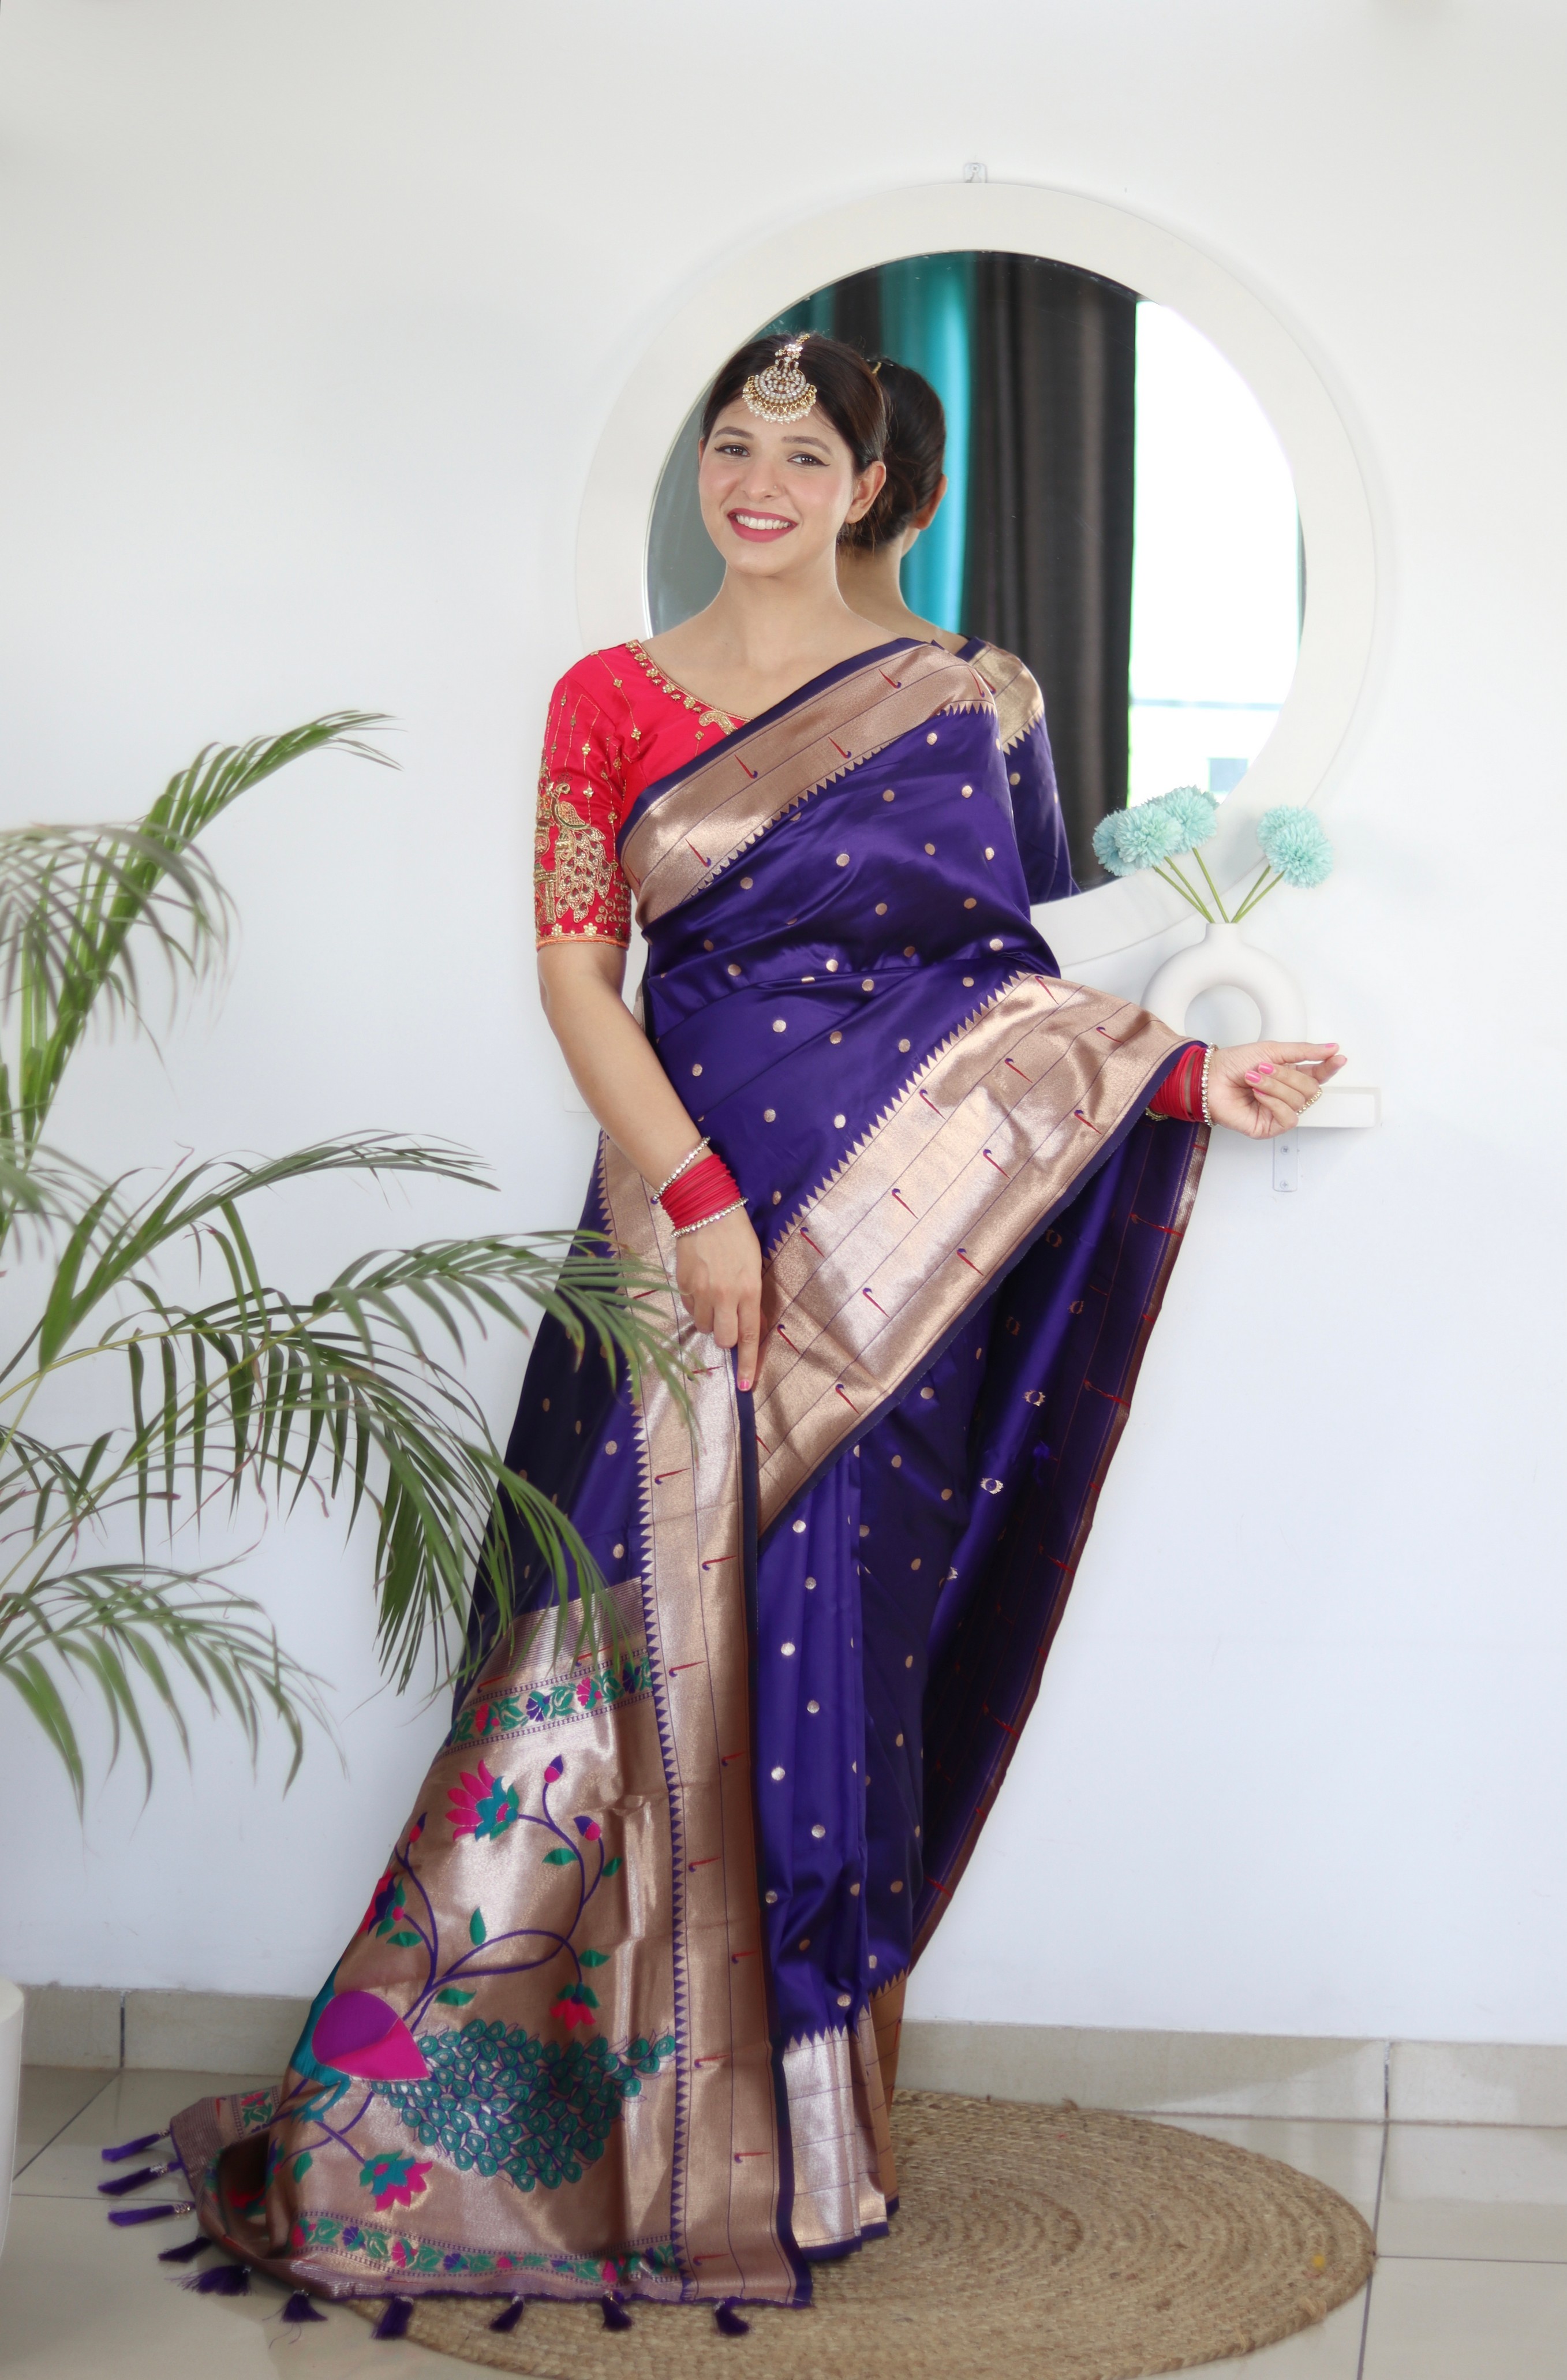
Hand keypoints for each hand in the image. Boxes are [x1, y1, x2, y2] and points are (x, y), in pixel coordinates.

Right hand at [674, 1205, 762, 1392]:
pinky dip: (695, 1304)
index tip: (745, 1386)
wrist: (707, 1209)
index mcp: (748, 1291)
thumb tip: (747, 1325)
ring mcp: (701, 1291)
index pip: (748, 1337)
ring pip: (704, 1326)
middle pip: (723, 1339)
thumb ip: (751, 1298)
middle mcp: (725, 1296)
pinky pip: (689, 1308)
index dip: (747, 1365)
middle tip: (728, 1317)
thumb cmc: (739, 1236)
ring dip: (710, 1318)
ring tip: (713, 1294)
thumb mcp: (755, 1267)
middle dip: (726, 1335)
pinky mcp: (683, 1284)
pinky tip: (700, 1284)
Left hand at [1206, 1041, 1346, 1137]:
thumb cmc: (1234, 1063)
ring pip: (1299, 1101)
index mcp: (1290, 1075)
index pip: (1318, 1074)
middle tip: (1264, 1068)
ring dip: (1276, 1087)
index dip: (1329, 1067)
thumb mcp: (1272, 1050)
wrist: (1209, 1078)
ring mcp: (1278, 1112)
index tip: (1338, 1058)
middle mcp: (1287, 1095)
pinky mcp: (1269, 1127)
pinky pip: (1288, 1117)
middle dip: (1288, 1076)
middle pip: (1311, 1088)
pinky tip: (1258, 1096)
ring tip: (1254, 1079)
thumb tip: (1331, 1049)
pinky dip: (1274, 1103)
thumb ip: (1303, 1051)